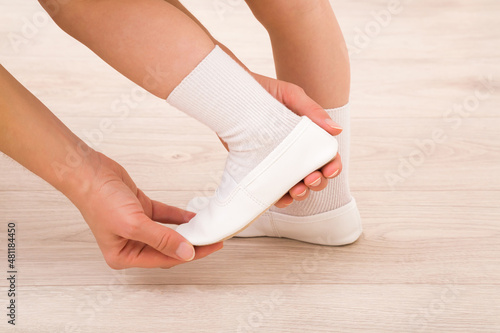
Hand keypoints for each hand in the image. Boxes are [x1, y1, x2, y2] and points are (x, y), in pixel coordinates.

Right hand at [74, 152, 222, 268]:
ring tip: (207, 229)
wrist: (88, 172)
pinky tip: (194, 217)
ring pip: (169, 233)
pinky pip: (166, 217)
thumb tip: (186, 252)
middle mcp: (130, 244)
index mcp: (124, 256)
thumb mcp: (133, 225)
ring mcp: (137, 227)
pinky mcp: (142, 210)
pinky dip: (179, 217)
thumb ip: (162, 240)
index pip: (165, 260)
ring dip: (187, 231)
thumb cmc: (99, 200)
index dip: (190, 254)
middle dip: (190, 244)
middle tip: (213, 239)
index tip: (210, 247)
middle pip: (168, 248)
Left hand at [218, 73, 342, 207]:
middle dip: (317, 182)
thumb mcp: (290, 95)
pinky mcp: (260, 168)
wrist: (230, 96)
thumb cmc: (263, 91)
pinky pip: (273, 189)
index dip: (332, 166)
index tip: (329, 170)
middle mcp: (296, 151)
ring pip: (296, 186)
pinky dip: (279, 197)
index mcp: (309, 135)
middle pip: (315, 176)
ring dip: (301, 193)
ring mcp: (278, 162)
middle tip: (310, 179)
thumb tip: (336, 130)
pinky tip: (280, 198)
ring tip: (296, 191)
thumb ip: (312, 110)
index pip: (327, 156)